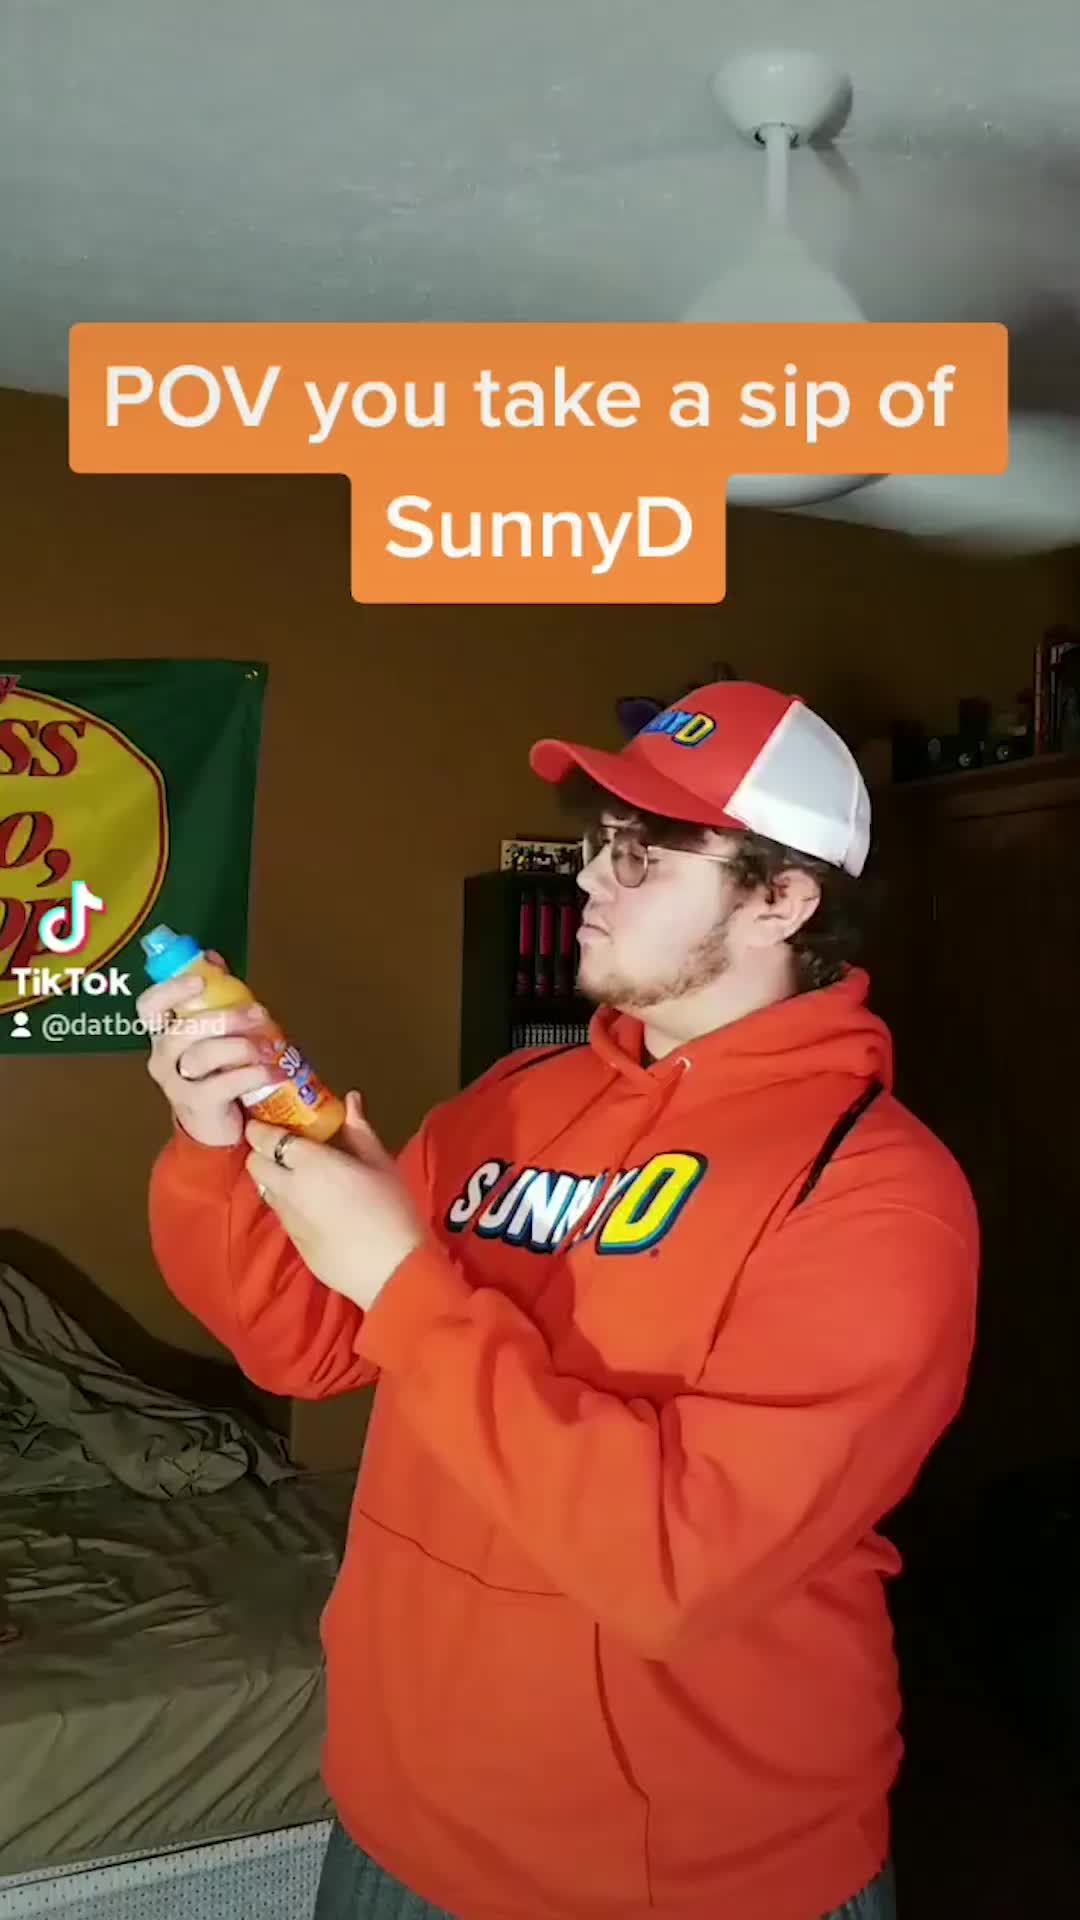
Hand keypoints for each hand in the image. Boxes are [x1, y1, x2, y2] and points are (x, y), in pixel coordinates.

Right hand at [139, 955, 281, 1147]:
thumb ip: (213, 995)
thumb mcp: (214, 1032)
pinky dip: (253, 1074)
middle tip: (259, 1013)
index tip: (200, 980)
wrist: (215, 1128)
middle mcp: (163, 1057)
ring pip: (203, 1056)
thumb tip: (211, 956)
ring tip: (271, 1046)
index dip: (169, 990)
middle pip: (183, 1031)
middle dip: (225, 1017)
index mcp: (163, 1034)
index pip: (149, 1007)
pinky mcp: (197, 1105)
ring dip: (242, 1046)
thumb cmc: (216, 1072)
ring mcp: (176, 1083)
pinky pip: (223, 1085)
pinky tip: (274, 1070)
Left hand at [244, 1092, 424, 1310]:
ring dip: (272, 1177)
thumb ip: (359, 1129)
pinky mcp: (293, 1242)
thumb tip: (349, 1099)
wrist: (391, 1271)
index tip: (269, 1118)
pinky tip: (312, 1206)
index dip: (261, 1126)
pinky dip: (286, 1202)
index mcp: (310, 1162)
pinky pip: (279, 1213)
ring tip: (297, 1174)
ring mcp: (287, 1218)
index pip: (266, 1137)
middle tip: (284, 1145)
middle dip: (261, 1151)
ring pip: (263, 1189)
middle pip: (254, 1163)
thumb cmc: (392, 1208)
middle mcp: (288, 1189)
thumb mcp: (381, 1163)